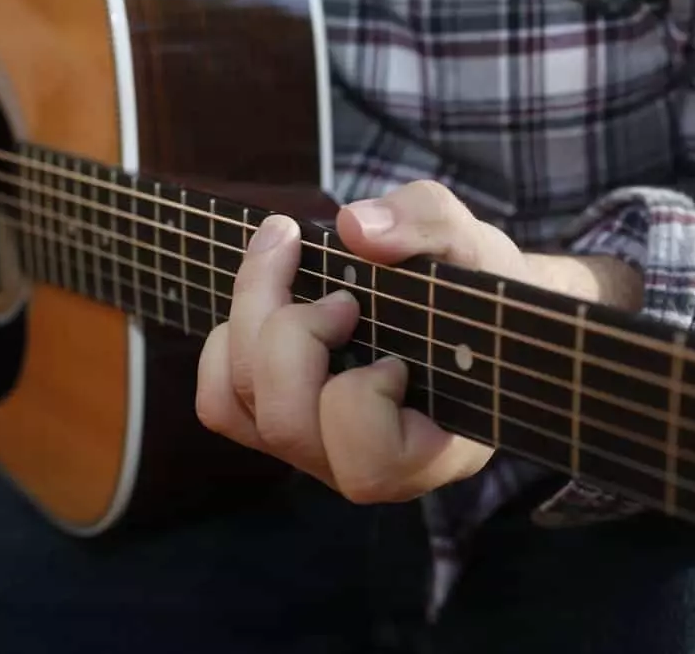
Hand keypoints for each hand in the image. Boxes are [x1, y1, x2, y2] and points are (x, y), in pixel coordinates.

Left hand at [195, 180, 539, 503]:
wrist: (466, 311)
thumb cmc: (476, 290)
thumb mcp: (473, 245)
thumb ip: (431, 226)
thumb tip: (356, 230)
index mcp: (431, 451)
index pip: (371, 462)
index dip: (363, 392)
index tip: (393, 345)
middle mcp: (364, 468)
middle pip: (286, 424)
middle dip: (290, 334)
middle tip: (337, 292)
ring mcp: (313, 450)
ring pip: (238, 407)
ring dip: (248, 324)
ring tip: (287, 268)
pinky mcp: (275, 424)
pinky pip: (218, 402)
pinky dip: (224, 344)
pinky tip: (265, 302)